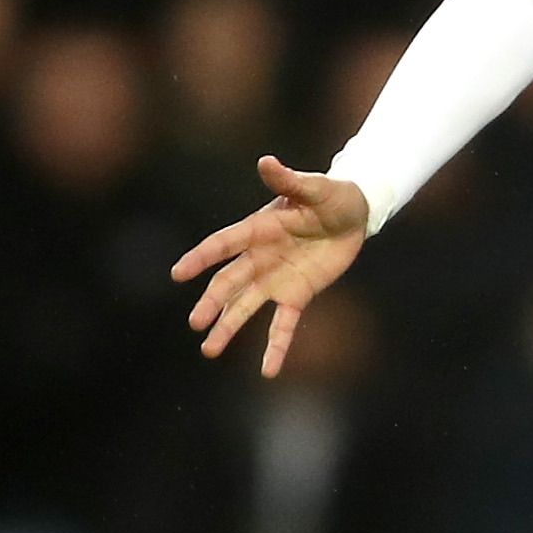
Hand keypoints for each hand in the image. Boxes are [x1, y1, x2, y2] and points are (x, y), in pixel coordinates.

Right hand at [172, 156, 373, 378]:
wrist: (355, 214)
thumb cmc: (331, 195)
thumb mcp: (314, 187)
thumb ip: (289, 180)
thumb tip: (266, 161)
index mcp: (258, 229)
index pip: (223, 244)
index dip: (200, 258)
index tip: (177, 273)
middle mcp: (260, 258)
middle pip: (229, 283)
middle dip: (212, 303)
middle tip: (195, 323)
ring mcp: (276, 279)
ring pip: (245, 307)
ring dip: (229, 328)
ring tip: (209, 350)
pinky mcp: (297, 295)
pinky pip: (284, 326)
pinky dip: (276, 347)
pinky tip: (267, 371)